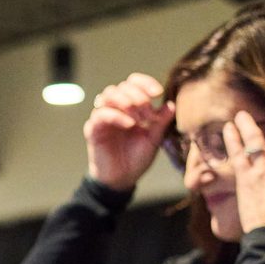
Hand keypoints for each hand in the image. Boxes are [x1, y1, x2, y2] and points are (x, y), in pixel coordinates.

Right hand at [83, 72, 172, 191]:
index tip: (158, 93)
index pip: (133, 82)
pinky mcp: (93, 129)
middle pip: (122, 86)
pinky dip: (117, 116)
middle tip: (148, 114)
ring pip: (109, 94)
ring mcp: (103, 117)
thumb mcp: (153, 139)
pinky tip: (130, 125)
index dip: (145, 83)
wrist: (121, 180)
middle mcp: (115, 108)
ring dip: (126, 102)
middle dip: (138, 97)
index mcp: (130, 107)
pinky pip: (101, 114)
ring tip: (138, 119)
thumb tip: (171, 104)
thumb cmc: (136, 159)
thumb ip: (161, 122)